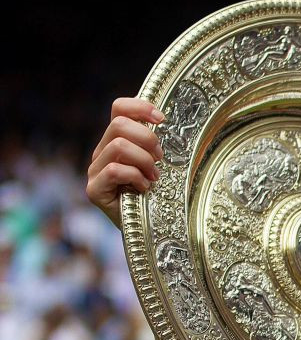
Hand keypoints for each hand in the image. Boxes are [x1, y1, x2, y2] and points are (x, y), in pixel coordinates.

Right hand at [86, 97, 164, 227]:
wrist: (150, 232)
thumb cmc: (159, 198)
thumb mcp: (161, 166)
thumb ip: (157, 146)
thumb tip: (166, 122)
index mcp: (117, 141)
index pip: (119, 109)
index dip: (140, 107)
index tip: (162, 119)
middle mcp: (102, 153)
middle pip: (118, 124)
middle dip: (147, 139)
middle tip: (159, 159)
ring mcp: (95, 171)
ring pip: (118, 146)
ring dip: (143, 161)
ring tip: (154, 178)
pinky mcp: (94, 190)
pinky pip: (114, 170)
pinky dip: (134, 177)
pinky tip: (144, 189)